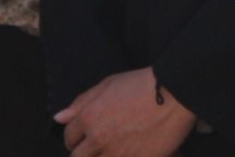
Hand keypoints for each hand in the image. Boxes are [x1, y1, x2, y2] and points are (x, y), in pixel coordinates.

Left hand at [53, 68, 194, 156]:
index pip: (69, 137)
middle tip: (96, 147)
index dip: (74, 138)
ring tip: (115, 148)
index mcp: (88, 118)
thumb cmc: (141, 84)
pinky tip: (130, 151)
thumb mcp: (107, 84)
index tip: (81, 138)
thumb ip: (80, 102)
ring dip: (103, 156)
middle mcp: (98, 140)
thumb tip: (60, 118)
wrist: (174, 94)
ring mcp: (117, 154)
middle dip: (84, 153)